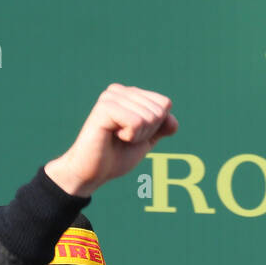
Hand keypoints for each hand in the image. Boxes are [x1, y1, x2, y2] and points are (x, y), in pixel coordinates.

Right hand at [46, 84, 177, 196]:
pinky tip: (112, 136)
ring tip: (117, 139)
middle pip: (159, 110)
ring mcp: (111, 97)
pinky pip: (137, 122)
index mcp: (130, 94)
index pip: (165, 104)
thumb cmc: (115, 157)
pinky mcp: (104, 107)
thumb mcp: (146, 141)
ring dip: (138, 136)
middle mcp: (120, 91)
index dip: (155, 127)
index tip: (133, 136)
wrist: (92, 173)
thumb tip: (173, 120)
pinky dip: (130, 136)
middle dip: (147, 132)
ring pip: (149, 117)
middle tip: (124, 139)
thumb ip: (161, 128)